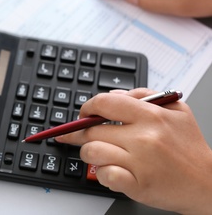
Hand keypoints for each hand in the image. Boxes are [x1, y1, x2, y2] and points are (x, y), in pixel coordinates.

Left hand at [56, 88, 211, 213]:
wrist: (207, 183)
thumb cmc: (189, 146)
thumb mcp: (176, 110)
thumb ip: (143, 95)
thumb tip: (113, 95)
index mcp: (150, 116)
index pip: (104, 104)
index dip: (87, 108)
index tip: (84, 114)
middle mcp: (143, 138)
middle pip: (92, 130)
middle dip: (81, 133)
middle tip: (80, 136)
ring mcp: (139, 162)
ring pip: (92, 152)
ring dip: (89, 153)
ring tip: (99, 153)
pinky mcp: (136, 185)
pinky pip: (103, 174)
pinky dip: (103, 173)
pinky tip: (112, 170)